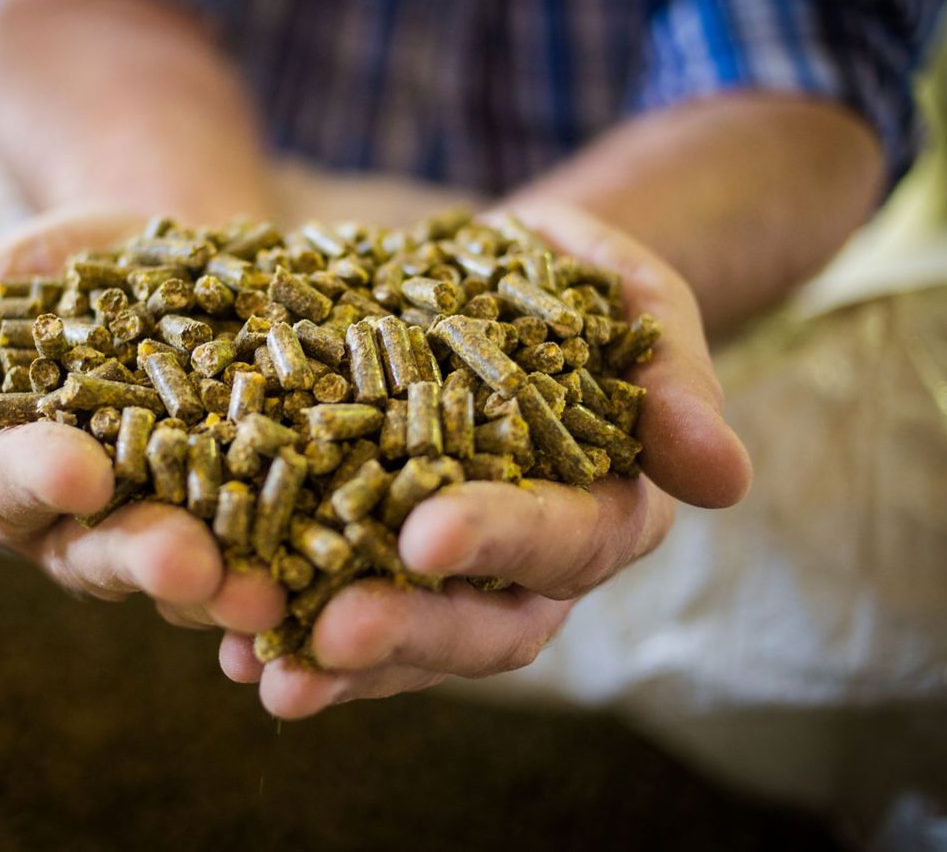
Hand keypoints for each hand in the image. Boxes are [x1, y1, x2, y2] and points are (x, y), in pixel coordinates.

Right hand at [0, 208, 285, 633]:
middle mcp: (86, 525)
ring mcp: (176, 531)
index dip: (44, 479)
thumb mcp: (8, 278)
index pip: (12, 485)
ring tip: (267, 591)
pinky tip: (332, 575)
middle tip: (186, 562)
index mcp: (9, 474)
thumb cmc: (73, 266)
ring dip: (230, 588)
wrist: (183, 250)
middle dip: (146, 559)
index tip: (82, 470)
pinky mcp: (257, 524)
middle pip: (106, 555)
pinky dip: (302, 571)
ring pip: (195, 577)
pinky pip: (275, 558)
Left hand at [218, 204, 752, 717]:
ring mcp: (449, 579)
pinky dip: (283, 632)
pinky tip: (222, 649)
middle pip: (483, 623)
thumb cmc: (575, 280)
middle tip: (331, 630)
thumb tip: (725, 477)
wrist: (491, 276)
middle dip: (408, 630)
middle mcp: (531, 567)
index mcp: (607, 506)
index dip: (502, 539)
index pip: (564, 536)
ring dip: (336, 663)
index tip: (429, 532)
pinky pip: (332, 612)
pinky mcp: (370, 564)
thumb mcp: (629, 291)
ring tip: (262, 670)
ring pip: (406, 642)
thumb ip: (673, 371)